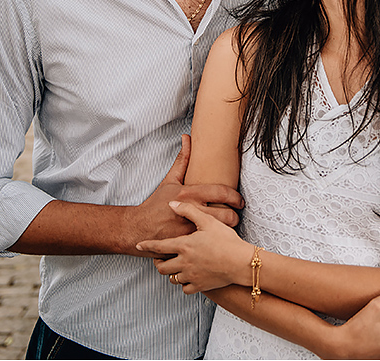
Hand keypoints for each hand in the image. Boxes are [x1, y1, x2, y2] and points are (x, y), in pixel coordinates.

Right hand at [129, 135, 243, 254]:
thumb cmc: (156, 204)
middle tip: (236, 215)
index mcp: (190, 193)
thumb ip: (182, 160)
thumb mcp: (170, 180)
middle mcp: (192, 210)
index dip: (236, 197)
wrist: (139, 227)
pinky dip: (214, 241)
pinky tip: (215, 240)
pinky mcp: (188, 243)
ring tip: (227, 227)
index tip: (240, 201)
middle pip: (227, 215)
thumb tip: (187, 137)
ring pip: (221, 230)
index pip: (222, 192)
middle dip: (235, 216)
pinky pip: (209, 242)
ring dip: (227, 229)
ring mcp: (190, 228)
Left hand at [137, 201, 251, 292]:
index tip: (138, 246)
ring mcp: (191, 275)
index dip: (147, 246)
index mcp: (184, 246)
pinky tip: (189, 277)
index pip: (158, 247)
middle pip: (162, 267)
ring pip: (172, 278)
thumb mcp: (208, 221)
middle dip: (158, 263)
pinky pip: (185, 288)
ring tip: (176, 266)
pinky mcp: (199, 286)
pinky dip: (184, 283)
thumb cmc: (226, 240)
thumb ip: (188, 211)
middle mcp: (184, 262)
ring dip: (172, 272)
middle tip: (161, 258)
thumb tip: (172, 204)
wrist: (240, 262)